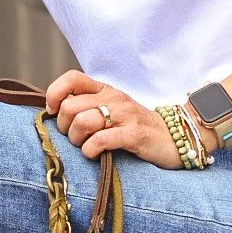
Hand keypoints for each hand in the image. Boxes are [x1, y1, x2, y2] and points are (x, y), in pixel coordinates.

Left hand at [45, 71, 205, 169]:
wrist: (177, 138)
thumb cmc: (136, 128)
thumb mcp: (112, 111)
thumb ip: (87, 107)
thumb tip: (55, 113)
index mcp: (106, 90)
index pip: (72, 78)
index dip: (55, 94)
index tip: (54, 113)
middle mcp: (114, 98)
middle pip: (70, 107)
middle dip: (64, 127)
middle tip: (74, 138)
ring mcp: (125, 115)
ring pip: (82, 122)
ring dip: (76, 140)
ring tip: (85, 147)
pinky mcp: (134, 135)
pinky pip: (100, 140)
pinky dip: (90, 151)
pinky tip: (95, 155)